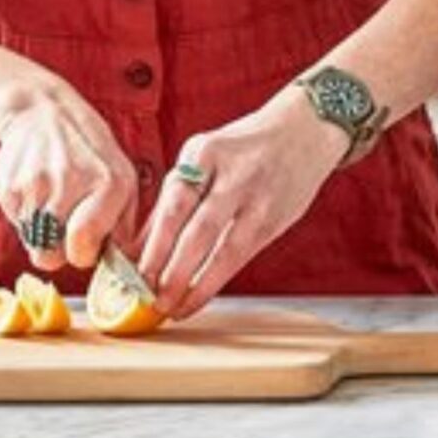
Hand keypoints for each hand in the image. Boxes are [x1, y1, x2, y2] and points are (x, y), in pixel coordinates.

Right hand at [0, 76, 138, 273]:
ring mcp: (34, 183)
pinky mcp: (7, 186)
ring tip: (53, 199)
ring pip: (31, 243)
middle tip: (65, 222)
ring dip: (42, 231)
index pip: (81, 251)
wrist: (42, 112)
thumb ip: (125, 227)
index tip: (84, 240)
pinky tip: (36, 189)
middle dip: (58, 248)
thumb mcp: (122, 179)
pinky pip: (15, 224)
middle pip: (51, 256)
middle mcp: (70, 182)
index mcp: (108, 183)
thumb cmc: (90, 153)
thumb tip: (122, 271)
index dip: (82, 253)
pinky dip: (25, 215)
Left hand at [135, 91, 347, 321]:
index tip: (133, 271)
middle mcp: (232, 176)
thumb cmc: (242, 147)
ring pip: (223, 250)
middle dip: (171, 270)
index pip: (174, 203)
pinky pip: (241, 257)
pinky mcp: (274, 221)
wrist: (304, 130)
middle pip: (197, 231)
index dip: (153, 242)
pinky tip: (197, 297)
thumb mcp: (203, 156)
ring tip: (172, 307)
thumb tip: (137, 247)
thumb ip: (173, 198)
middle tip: (149, 298)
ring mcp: (258, 200)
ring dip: (194, 284)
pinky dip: (216, 281)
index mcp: (205, 153)